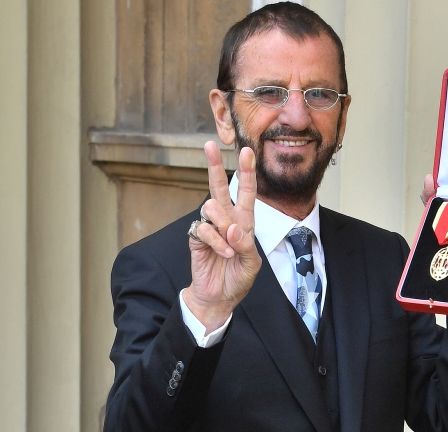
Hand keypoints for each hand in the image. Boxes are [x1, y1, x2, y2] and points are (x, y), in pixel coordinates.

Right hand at [182, 141, 261, 332]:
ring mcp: (210, 228)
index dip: (246, 172)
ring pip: (211, 207)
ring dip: (223, 225)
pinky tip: (223, 253)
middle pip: (218, 187)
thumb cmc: (238, 278)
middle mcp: (226, 220)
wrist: (219, 297)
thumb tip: (234, 228)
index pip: (245, 192)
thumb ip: (246, 244)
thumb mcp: (252, 263)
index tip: (246, 151)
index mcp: (244, 222)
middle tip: (209, 145)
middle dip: (214, 165)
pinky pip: (203, 229)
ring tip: (230, 245)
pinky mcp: (196, 238)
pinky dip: (215, 241)